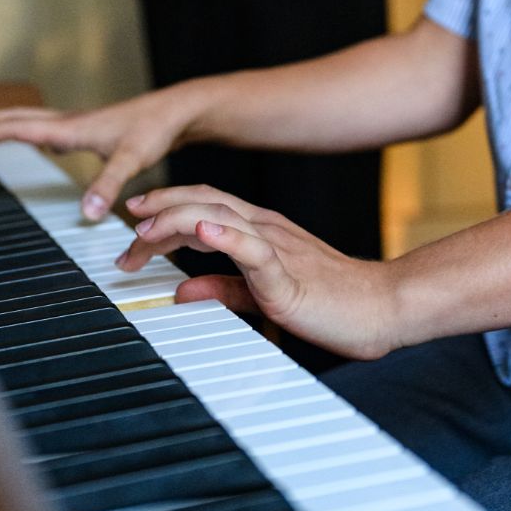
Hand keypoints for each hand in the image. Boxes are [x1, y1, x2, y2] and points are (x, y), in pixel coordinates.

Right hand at [0, 89, 191, 219]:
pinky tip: (32, 139)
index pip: (19, 128)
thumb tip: (86, 212)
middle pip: (17, 119)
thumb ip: (108, 185)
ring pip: (30, 119)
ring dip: (3, 123)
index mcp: (71, 128)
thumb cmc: (154, 131)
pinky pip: (46, 125)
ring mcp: (78, 124)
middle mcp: (70, 122)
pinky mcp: (89, 129)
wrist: (176, 112)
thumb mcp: (131, 161)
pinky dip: (27, 128)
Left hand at [118, 183, 395, 360]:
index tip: (134, 221)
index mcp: (262, 230)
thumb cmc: (332, 301)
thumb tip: (181, 290)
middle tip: (127, 225)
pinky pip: (254, 250)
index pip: (205, 206)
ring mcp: (278, 246)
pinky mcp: (289, 274)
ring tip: (145, 229)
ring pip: (220, 218)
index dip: (166, 207)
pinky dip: (225, 237)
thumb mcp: (262, 294)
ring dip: (178, 220)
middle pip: (204, 203)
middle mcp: (266, 228)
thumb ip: (223, 289)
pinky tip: (202, 232)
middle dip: (160, 210)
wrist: (382, 308)